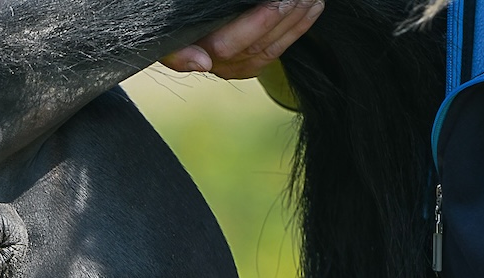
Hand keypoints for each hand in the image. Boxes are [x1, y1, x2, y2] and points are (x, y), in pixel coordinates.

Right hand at [162, 0, 323, 78]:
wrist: (180, 33)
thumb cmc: (177, 30)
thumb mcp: (172, 41)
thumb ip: (179, 53)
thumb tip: (203, 64)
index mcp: (194, 53)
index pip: (227, 43)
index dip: (255, 25)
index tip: (277, 4)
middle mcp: (214, 65)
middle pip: (254, 46)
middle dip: (281, 18)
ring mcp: (230, 66)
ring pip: (268, 49)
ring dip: (294, 22)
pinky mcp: (244, 64)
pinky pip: (274, 52)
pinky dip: (296, 31)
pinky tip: (312, 11)